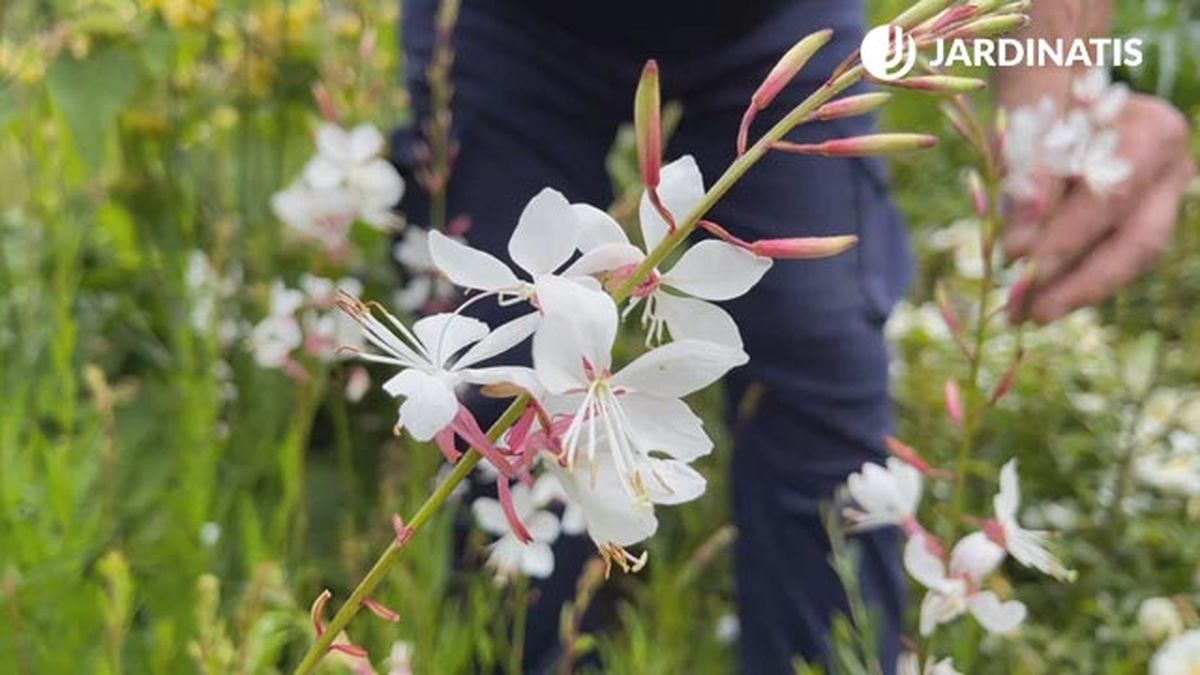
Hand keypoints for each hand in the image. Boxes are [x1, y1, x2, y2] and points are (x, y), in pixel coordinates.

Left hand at [1006, 94, 1194, 324]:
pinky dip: (1080, 279)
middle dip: (1081, 285)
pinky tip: (1043, 297)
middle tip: (1028, 314)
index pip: (1108, 199)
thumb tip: (1018, 251)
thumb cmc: (1038, 102)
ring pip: (1132, 258)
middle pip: (1137, 242)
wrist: (1060, 88)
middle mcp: (1172, 168)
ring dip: (1079, 291)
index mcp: (1152, 133)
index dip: (1062, 238)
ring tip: (1027, 313)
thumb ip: (1027, 183)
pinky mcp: (1146, 217)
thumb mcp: (1024, 132)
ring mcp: (1166, 196)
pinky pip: (1117, 258)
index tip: (1013, 261)